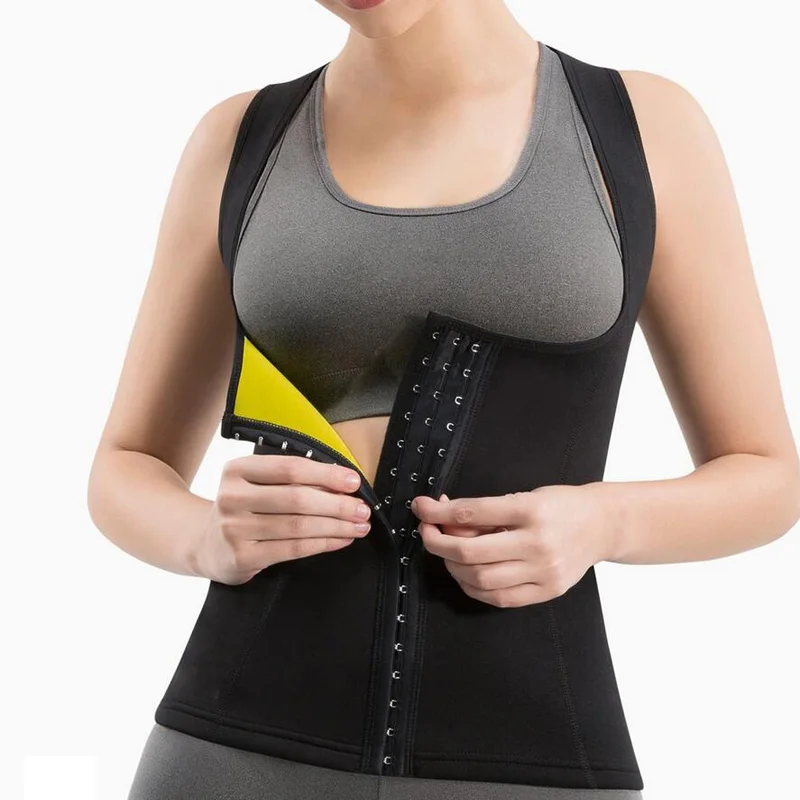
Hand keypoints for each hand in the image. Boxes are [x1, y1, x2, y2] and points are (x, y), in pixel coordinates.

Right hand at [193, 455, 372, 584]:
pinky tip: (341, 539)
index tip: (353, 481)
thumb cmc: (243, 508)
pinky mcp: (243, 557)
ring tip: (358, 525)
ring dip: (336, 526)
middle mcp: (231, 497)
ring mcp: (234, 529)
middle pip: (297, 499)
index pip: (290, 468)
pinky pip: (294, 549)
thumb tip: (341, 482)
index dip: (326, 474)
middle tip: (362, 508)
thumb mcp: (256, 484)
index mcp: (237, 470)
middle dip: (337, 504)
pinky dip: (324, 544)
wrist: (206, 544)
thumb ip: (290, 480)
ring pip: (298, 526)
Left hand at [411, 484, 615, 606]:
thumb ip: (487, 510)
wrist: (602, 525)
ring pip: (480, 579)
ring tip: (450, 553)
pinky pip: (499, 598)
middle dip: (438, 543)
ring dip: (453, 567)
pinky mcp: (547, 591)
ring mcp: (543, 571)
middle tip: (427, 533)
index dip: (438, 512)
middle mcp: (537, 543)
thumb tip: (444, 518)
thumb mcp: (524, 495)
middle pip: (471, 553)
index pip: (472, 513)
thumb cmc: (560, 505)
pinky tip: (467, 574)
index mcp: (531, 510)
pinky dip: (474, 587)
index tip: (420, 508)